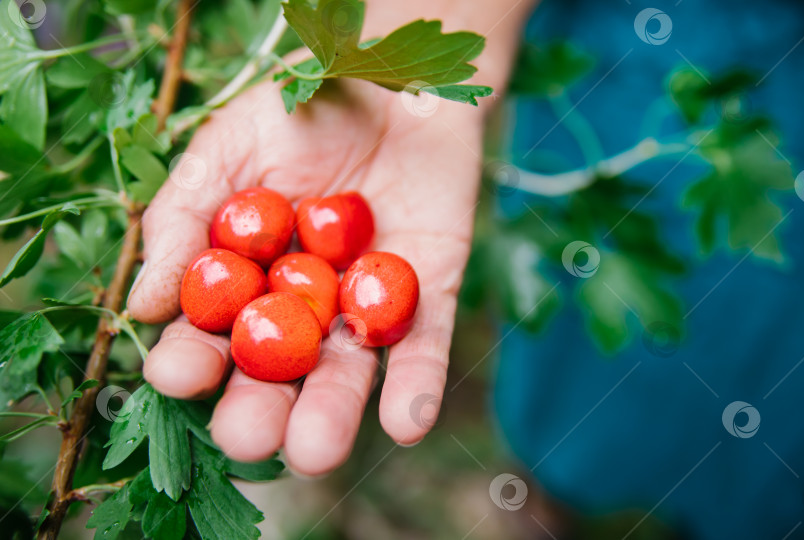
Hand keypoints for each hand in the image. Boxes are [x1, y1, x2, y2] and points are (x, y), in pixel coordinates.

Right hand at [127, 78, 483, 474]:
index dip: (192, 358)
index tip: (177, 373)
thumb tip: (145, 304)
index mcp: (244, 280)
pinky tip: (404, 425)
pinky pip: (422, 347)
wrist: (393, 80)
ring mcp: (362, 305)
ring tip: (315, 453)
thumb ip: (184, 219)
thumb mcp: (228, 149)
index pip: (211, 334)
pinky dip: (416, 386)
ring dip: (333, 415)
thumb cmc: (299, 110)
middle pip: (277, 372)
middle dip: (260, 408)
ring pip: (346, 373)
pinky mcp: (426, 294)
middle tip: (247, 436)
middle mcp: (300, 306)